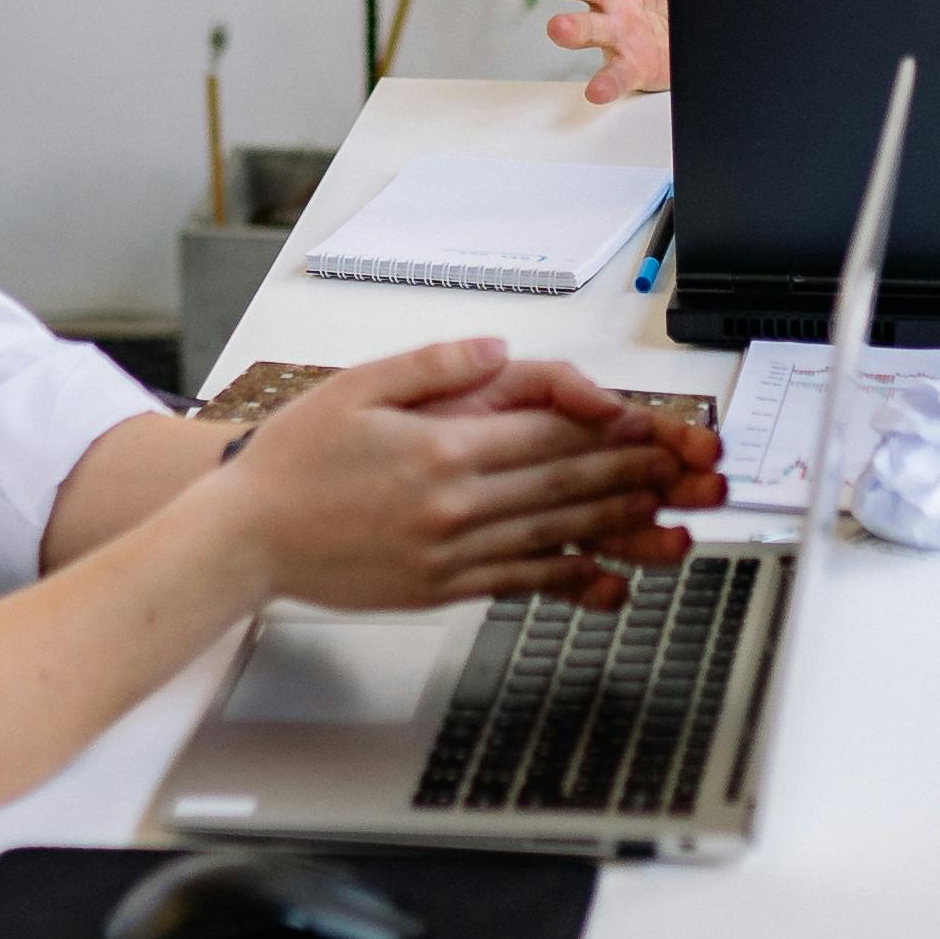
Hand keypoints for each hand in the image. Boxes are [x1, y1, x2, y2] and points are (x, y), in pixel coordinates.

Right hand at [219, 338, 720, 613]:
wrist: (247, 536)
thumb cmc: (296, 461)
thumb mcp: (361, 385)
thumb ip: (436, 365)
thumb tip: (497, 350)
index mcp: (442, 447)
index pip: (551, 433)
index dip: (615, 431)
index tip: (659, 430)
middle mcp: (454, 503)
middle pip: (567, 484)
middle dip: (639, 478)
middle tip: (692, 479)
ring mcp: (451, 552)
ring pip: (557, 535)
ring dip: (623, 530)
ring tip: (676, 528)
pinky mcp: (442, 588)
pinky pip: (521, 583)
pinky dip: (572, 583)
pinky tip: (611, 583)